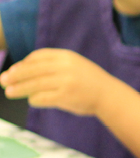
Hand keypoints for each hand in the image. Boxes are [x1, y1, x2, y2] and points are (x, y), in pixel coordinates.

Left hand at [0, 48, 117, 115]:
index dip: (23, 64)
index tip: (13, 71)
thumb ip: (55, 65)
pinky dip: (34, 99)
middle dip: (15, 76)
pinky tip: (31, 101)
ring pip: (34, 84)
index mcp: (66, 56)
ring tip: (9, 92)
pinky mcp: (65, 96)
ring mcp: (65, 81)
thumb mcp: (75, 65)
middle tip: (3, 81)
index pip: (38, 56)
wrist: (110, 96)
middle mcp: (65, 67)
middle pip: (32, 69)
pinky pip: (42, 97)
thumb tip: (25, 72)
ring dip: (19, 89)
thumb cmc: (90, 82)